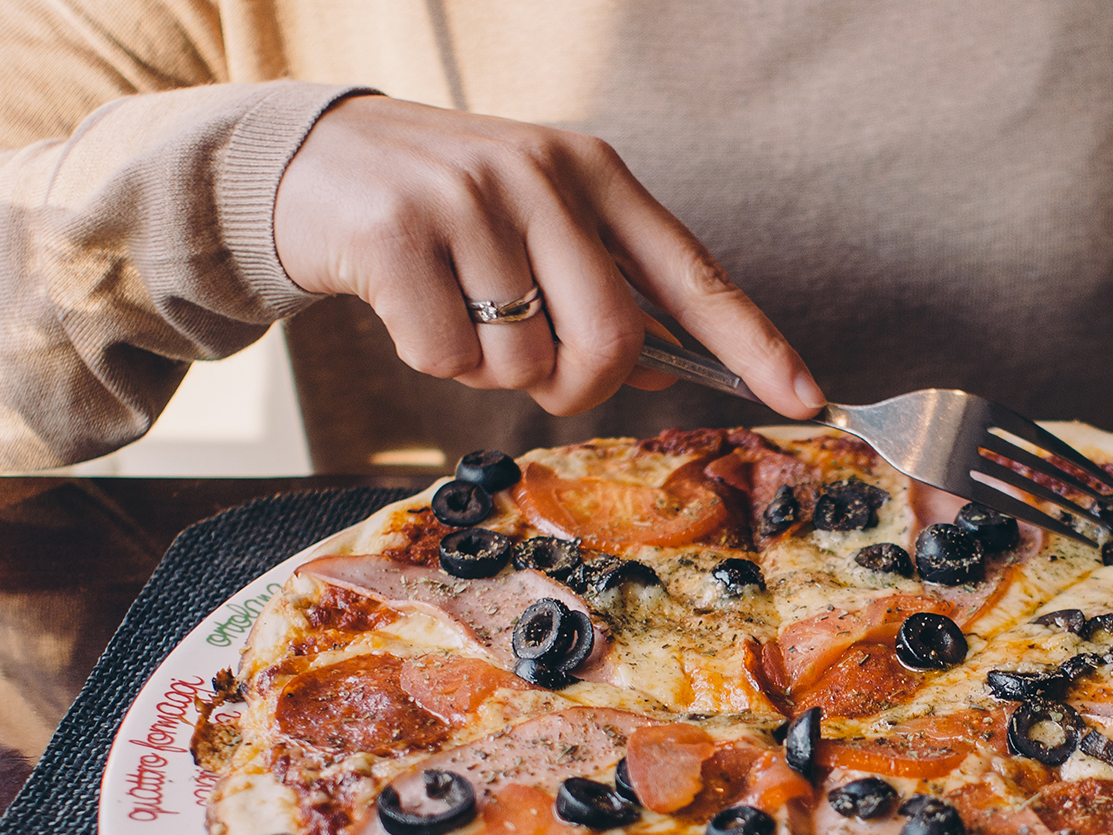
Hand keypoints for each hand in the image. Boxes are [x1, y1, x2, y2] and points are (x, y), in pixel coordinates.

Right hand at [272, 95, 824, 417]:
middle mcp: (541, 175)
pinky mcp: (397, 233)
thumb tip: (661, 371)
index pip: (694, 274)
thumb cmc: (441, 206)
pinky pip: (447, 359)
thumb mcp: (534, 221)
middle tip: (535, 366)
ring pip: (523, 363)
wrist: (306, 159)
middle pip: (614, 343)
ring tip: (454, 305)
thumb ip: (601, 286)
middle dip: (578, 385)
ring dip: (489, 369)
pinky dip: (431, 358)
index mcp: (593, 174)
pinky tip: (409, 304)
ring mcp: (469, 200)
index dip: (754, 344)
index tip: (807, 397)